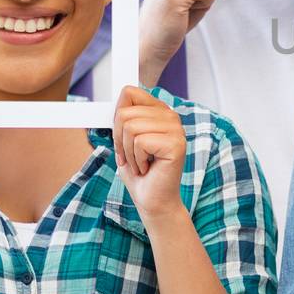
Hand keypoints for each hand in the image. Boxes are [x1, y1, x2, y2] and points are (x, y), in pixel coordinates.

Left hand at [113, 86, 187, 221]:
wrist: (152, 200)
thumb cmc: (139, 172)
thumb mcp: (124, 140)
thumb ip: (124, 118)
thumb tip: (118, 100)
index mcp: (159, 111)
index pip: (129, 93)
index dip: (117, 118)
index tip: (123, 139)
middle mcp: (171, 116)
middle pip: (125, 113)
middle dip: (120, 140)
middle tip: (132, 157)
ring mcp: (176, 129)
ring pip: (130, 127)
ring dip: (129, 152)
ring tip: (140, 163)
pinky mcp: (176, 144)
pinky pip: (140, 142)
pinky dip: (136, 160)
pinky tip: (148, 167)